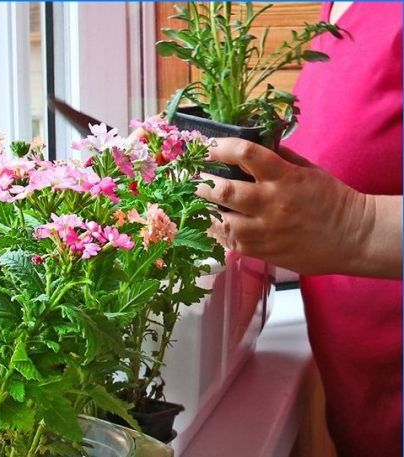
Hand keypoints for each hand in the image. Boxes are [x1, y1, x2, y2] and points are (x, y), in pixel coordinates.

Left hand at [196, 138, 400, 277]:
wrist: (353, 237)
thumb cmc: (329, 199)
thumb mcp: (307, 170)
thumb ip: (278, 157)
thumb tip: (250, 144)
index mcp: (285, 177)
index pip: (247, 154)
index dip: (221, 148)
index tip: (207, 147)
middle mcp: (272, 203)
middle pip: (225, 190)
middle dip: (203, 183)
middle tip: (194, 179)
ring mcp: (266, 230)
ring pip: (222, 221)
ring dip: (206, 211)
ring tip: (199, 203)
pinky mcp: (263, 251)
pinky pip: (231, 242)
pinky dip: (218, 232)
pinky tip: (213, 223)